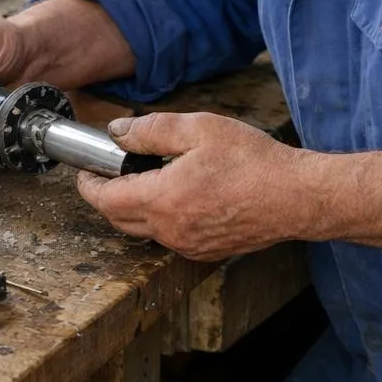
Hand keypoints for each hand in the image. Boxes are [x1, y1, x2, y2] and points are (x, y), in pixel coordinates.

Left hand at [74, 112, 308, 260]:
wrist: (297, 196)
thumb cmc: (253, 161)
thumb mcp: (199, 129)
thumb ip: (151, 130)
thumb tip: (117, 133)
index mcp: (164, 200)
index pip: (106, 200)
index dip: (88, 185)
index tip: (84, 172)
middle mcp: (171, 231)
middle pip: (119, 219)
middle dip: (106, 198)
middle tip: (108, 174)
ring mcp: (189, 246)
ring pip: (144, 230)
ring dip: (134, 208)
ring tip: (144, 180)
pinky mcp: (206, 252)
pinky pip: (169, 238)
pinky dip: (160, 219)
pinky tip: (176, 197)